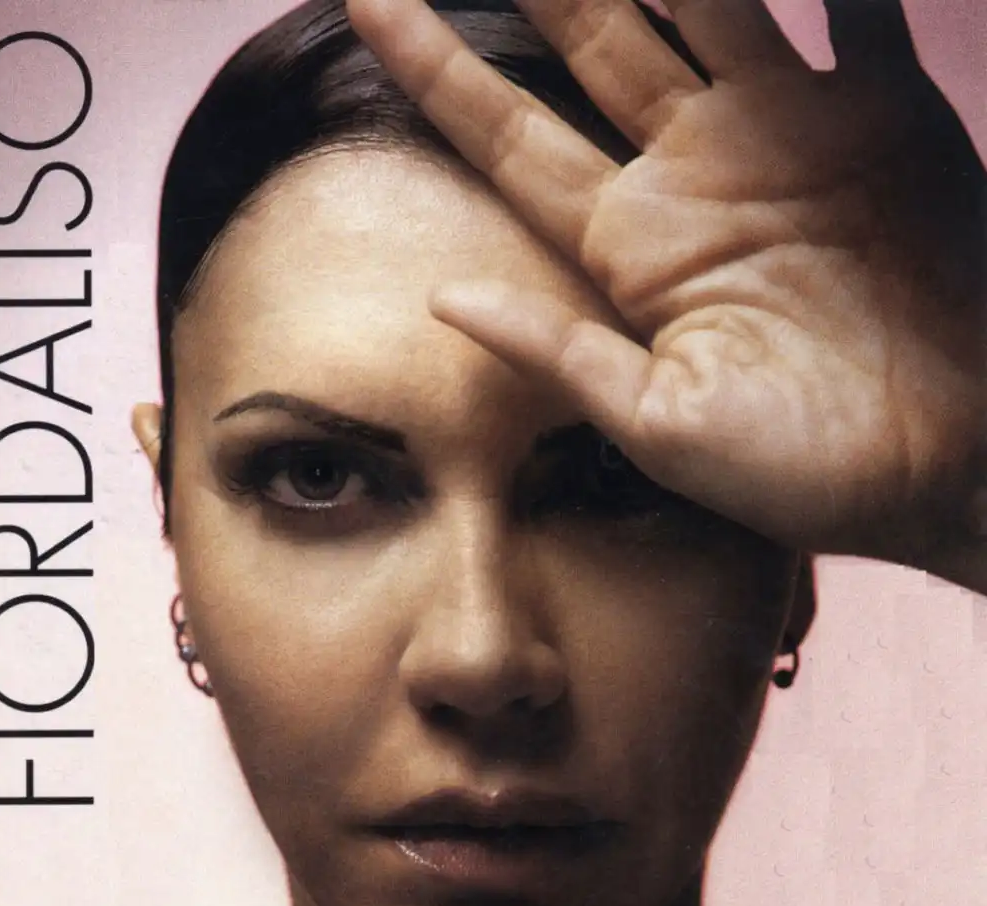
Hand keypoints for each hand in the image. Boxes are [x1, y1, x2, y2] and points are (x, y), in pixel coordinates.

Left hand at [346, 0, 985, 564]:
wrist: (938, 465)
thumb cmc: (793, 469)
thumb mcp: (654, 422)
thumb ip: (554, 352)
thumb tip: (440, 300)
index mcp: (630, 247)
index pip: (508, 139)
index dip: (436, 69)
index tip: (366, 2)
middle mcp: (694, 177)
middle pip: (593, 45)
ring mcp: (787, 138)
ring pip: (710, 3)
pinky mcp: (884, 121)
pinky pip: (859, 11)